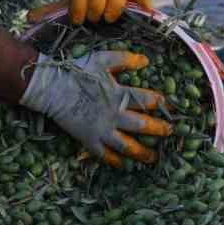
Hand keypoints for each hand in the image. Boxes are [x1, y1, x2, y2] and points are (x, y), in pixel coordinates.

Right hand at [20, 50, 173, 166]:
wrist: (50, 86)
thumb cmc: (76, 70)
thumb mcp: (102, 59)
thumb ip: (125, 59)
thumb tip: (146, 61)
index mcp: (118, 94)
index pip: (146, 100)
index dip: (161, 102)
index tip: (172, 106)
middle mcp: (113, 115)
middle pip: (142, 126)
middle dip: (159, 130)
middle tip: (170, 132)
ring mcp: (101, 130)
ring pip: (126, 146)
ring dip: (142, 152)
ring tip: (153, 158)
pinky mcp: (88, 139)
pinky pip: (104, 155)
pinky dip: (115, 161)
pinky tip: (124, 165)